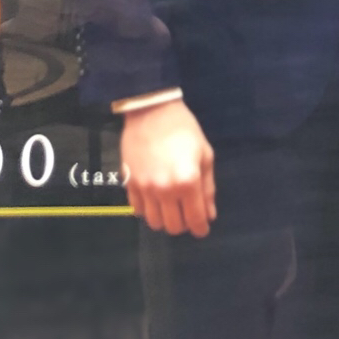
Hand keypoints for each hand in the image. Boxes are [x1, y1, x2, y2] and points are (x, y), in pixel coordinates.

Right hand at [120, 98, 215, 236]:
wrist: (151, 109)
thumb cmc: (184, 129)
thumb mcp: (204, 155)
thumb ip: (207, 188)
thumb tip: (209, 215)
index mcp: (188, 182)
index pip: (195, 219)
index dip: (201, 228)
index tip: (202, 228)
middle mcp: (165, 190)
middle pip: (173, 226)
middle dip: (184, 224)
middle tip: (187, 213)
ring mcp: (145, 188)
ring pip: (154, 222)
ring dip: (165, 219)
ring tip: (170, 207)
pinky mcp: (129, 183)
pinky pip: (137, 210)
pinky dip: (147, 209)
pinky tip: (154, 198)